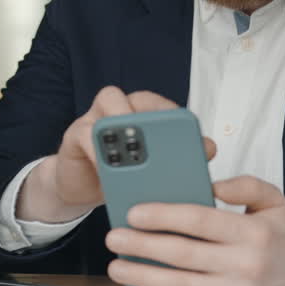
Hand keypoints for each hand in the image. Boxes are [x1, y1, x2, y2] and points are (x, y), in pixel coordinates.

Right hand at [16, 86, 216, 222]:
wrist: (82, 187)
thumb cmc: (120, 175)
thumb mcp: (152, 170)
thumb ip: (180, 156)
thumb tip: (210, 148)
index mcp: (142, 113)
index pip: (161, 103)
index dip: (174, 114)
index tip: (187, 136)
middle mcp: (120, 108)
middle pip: (137, 98)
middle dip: (151, 117)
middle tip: (161, 141)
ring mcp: (95, 117)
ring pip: (110, 101)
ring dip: (124, 124)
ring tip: (133, 152)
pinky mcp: (75, 134)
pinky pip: (86, 134)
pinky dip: (99, 151)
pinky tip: (109, 172)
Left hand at [105, 175, 284, 285]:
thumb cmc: (283, 235)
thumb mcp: (272, 199)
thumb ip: (243, 185)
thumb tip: (210, 183)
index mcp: (252, 232)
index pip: (199, 221)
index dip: (163, 216)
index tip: (134, 213)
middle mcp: (245, 265)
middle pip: (183, 255)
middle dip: (142, 246)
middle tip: (114, 238)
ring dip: (143, 277)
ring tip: (118, 266)